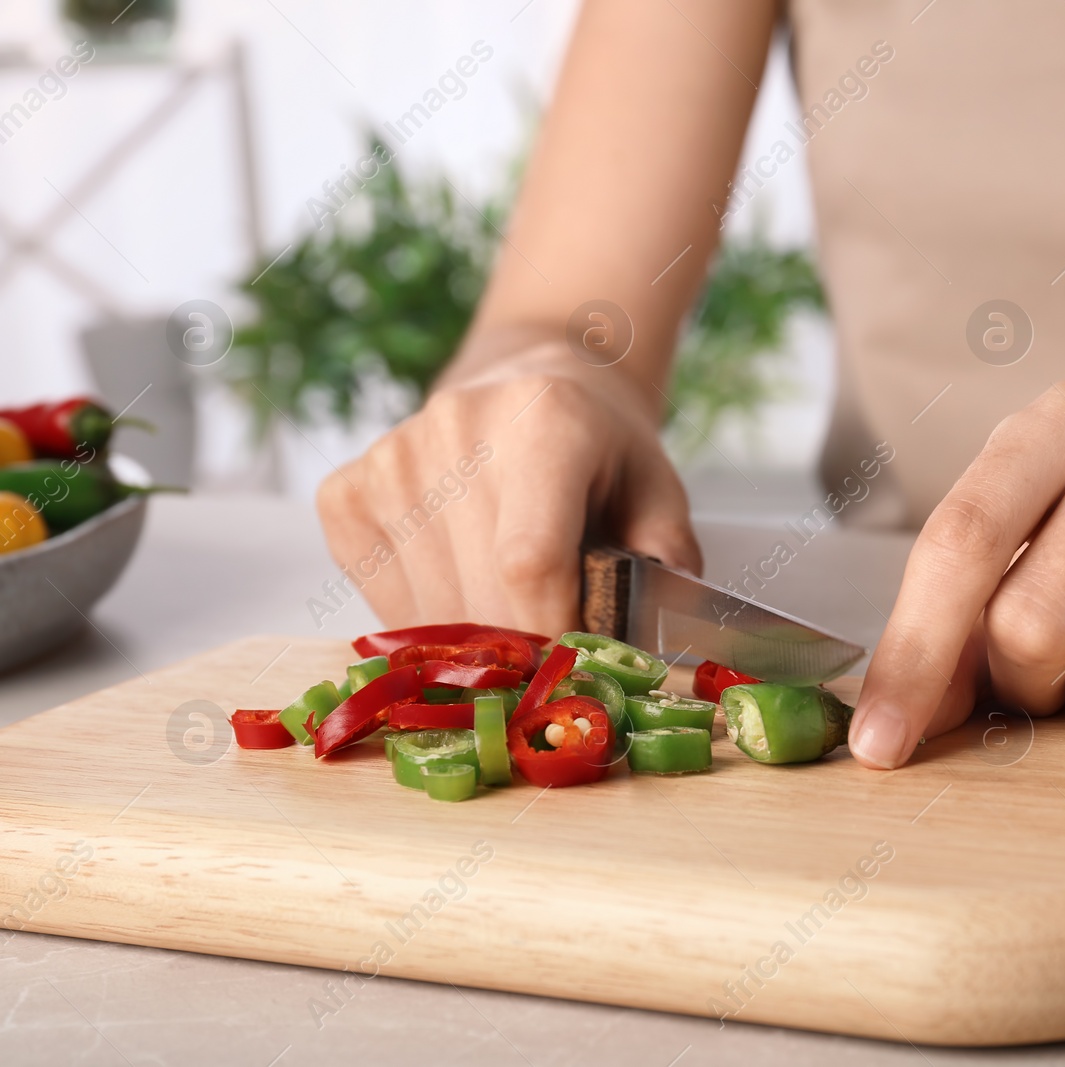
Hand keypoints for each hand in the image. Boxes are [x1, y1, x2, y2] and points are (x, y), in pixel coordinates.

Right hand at [316, 351, 700, 633]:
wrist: (528, 384)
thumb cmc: (599, 452)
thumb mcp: (658, 494)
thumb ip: (663, 563)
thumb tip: (638, 643)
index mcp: (546, 422)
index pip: (529, 562)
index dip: (552, 633)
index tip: (575, 666)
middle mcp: (455, 429)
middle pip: (476, 597)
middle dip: (520, 652)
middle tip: (551, 656)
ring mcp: (390, 460)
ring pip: (425, 611)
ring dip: (473, 643)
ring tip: (513, 613)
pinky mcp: (346, 492)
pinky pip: (382, 598)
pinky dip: (425, 622)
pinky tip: (463, 589)